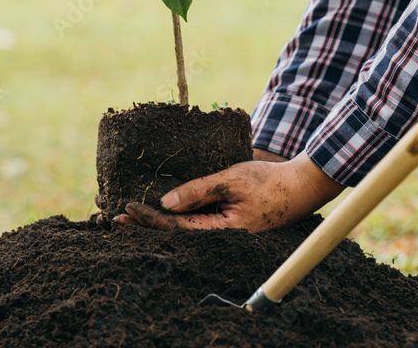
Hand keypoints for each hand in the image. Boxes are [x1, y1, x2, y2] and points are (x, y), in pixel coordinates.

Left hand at [113, 152, 343, 231]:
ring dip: (158, 224)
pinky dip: (176, 218)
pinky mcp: (229, 225)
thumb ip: (197, 191)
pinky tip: (162, 212)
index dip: (149, 220)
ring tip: (130, 218)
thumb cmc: (269, 181)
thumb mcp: (230, 179)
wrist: (302, 185)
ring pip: (184, 231)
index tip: (126, 210)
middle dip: (145, 227)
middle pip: (176, 235)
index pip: (177, 228)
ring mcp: (226, 233)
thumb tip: (165, 203)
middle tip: (115, 221)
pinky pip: (197, 224)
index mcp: (223, 232)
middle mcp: (222, 238)